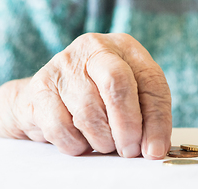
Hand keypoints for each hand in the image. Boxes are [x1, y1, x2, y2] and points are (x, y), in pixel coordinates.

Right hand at [0, 33, 171, 158]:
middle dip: (127, 126)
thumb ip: (148, 116)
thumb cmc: (98, 94)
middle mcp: (95, 48)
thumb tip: (154, 149)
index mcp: (124, 46)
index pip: (150, 79)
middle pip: (117, 84)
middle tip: (130, 150)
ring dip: (102, 139)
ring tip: (104, 143)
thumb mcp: (130, 94)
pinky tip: (80, 140)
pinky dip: (75, 144)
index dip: (156, 118)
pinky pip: (61, 127)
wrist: (45, 95)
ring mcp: (64, 64)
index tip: (154, 149)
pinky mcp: (41, 87)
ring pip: (89, 111)